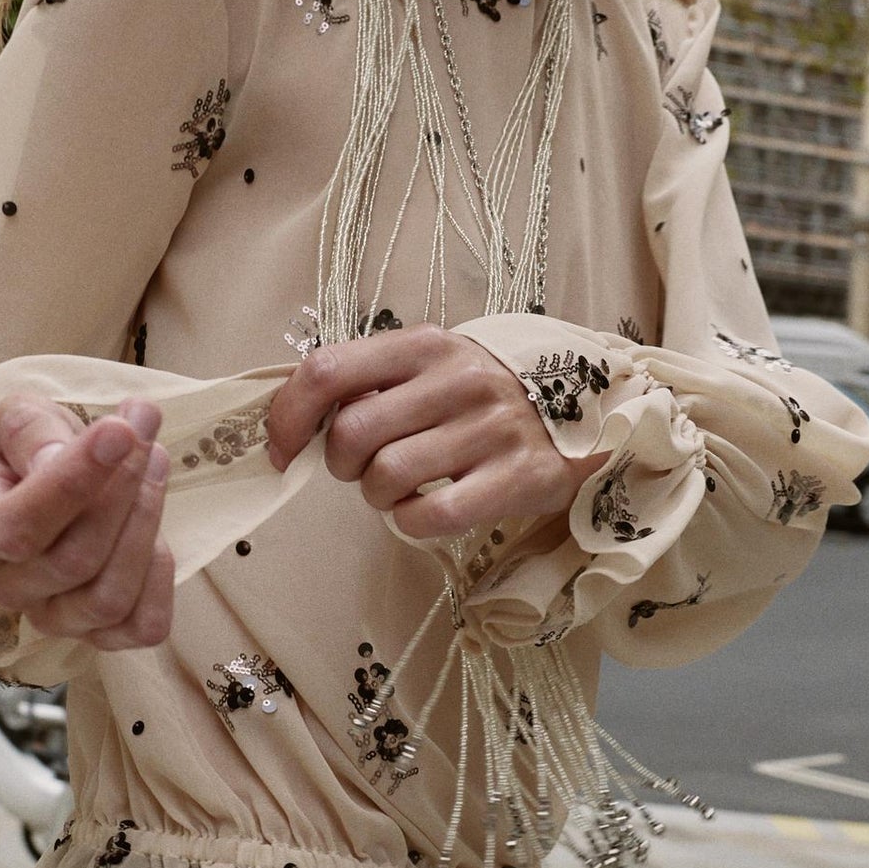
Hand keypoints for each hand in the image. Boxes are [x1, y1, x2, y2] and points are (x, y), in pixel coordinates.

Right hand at [0, 394, 173, 650]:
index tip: (120, 431)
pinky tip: (158, 535)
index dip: (74, 482)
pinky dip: (161, 581)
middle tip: (145, 438)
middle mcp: (4, 585)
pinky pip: (141, 628)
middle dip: (124, 493)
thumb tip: (57, 458)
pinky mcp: (99, 636)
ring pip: (108, 599)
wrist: (55, 481)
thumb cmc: (33, 448)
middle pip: (75, 561)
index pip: (19, 526)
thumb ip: (30, 430)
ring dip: (146, 526)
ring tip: (156, 464)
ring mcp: (50, 617)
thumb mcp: (20, 418)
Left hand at [266, 324, 599, 538]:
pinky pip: (430, 516)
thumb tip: (296, 425)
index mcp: (424, 345)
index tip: (283, 449)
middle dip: (341, 464)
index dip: (288, 416)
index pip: (327, 371)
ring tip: (402, 488)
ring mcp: (489, 429)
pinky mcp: (517, 478)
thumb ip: (369, 383)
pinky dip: (411, 522)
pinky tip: (425, 509)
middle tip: (365, 469)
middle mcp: (456, 380)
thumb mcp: (429, 367)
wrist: (585, 410)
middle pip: (351, 434)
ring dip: (377, 497)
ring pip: (386, 479)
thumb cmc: (480, 396)